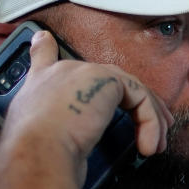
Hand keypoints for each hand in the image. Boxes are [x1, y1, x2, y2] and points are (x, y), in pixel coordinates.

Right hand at [4, 30, 173, 185]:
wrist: (39, 148)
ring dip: (150, 119)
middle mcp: (63, 70)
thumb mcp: (34, 130)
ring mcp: (86, 72)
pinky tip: (147, 146)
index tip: (46, 38)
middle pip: (109, 80)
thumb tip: (69, 126)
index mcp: (42, 81)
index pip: (44, 55)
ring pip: (131, 91)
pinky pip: (141, 99)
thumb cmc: (37, 150)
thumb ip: (53, 124)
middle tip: (155, 128)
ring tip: (155, 145)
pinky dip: (150, 124)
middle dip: (137, 103)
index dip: (46, 47)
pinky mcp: (108, 80)